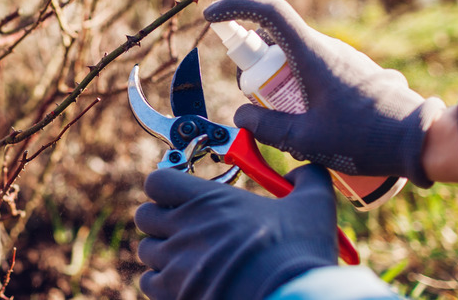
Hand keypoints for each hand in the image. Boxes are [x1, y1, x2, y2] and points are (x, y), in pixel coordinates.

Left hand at [134, 165, 337, 299]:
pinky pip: (148, 283)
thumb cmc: (299, 253)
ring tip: (189, 259)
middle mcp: (184, 227)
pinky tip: (186, 282)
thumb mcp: (313, 206)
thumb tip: (306, 170)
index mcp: (209, 200)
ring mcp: (175, 262)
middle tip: (183, 229)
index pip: (157, 181)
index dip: (165, 187)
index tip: (179, 196)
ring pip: (146, 250)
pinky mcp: (173, 293)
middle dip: (160, 220)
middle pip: (144, 215)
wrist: (292, 298)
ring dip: (162, 253)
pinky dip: (161, 283)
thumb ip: (308, 179)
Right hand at [204, 0, 445, 186]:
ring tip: (282, 120)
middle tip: (250, 98)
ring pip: (295, 57)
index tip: (211, 17)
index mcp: (311, 54)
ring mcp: (343, 58)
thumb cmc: (364, 138)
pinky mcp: (354, 72)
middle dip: (253, 63)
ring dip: (277, 79)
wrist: (420, 140)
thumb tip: (241, 116)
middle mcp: (327, 48)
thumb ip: (265, 127)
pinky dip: (298, 86)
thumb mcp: (304, 140)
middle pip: (276, 39)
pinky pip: (315, 69)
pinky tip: (308, 122)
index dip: (235, 8)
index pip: (269, 13)